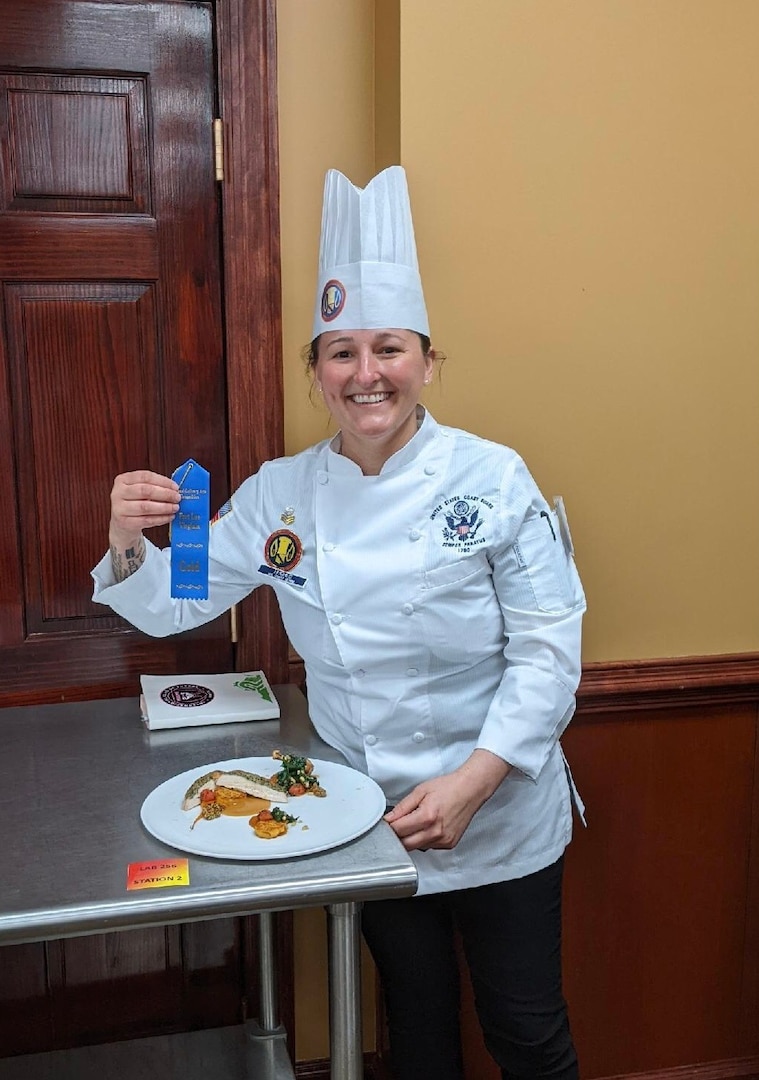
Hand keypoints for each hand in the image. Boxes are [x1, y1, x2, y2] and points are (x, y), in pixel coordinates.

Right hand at [109, 470, 179, 547]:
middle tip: (177, 498)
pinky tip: (169, 517)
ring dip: (164, 507)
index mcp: (123, 480)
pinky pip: (146, 520)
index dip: (163, 481)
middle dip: (165, 494)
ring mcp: (119, 508)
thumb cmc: (134, 503)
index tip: (175, 487)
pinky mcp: (124, 522)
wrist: (121, 524)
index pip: (145, 476)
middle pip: (145, 490)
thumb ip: (153, 486)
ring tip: (175, 508)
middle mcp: (118, 492)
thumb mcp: (138, 490)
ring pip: (145, 507)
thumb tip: (174, 489)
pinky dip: (160, 518)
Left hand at [384, 749, 510, 851]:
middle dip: (398, 836)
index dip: (389, 827)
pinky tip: (429, 826)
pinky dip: (424, 839)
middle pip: (405, 845)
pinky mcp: (449, 844)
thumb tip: (388, 819)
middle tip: (398, 825)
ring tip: (418, 821)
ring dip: (411, 838)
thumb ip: (402, 807)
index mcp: (427, 816)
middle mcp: (436, 832)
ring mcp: (444, 840)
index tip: (386, 824)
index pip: (398, 831)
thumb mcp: (420, 791)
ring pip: (417, 847)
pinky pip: (429, 846)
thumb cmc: (448, 787)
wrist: (470, 790)